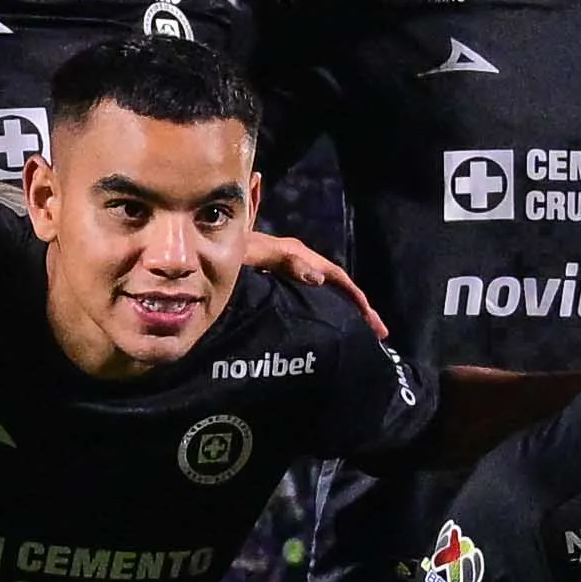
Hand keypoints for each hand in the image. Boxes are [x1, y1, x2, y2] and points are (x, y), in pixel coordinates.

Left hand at [237, 229, 383, 337]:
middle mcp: (297, 262)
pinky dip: (324, 310)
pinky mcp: (276, 280)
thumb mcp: (254, 252)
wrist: (202, 247)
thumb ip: (284, 261)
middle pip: (336, 285)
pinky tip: (324, 326)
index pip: (336, 277)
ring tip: (360, 334)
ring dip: (344, 310)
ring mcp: (287, 271)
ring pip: (325, 292)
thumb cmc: (228, 250)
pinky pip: (308, 296)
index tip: (372, 320)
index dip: (356, 297)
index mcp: (296, 254)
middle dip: (359, 307)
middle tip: (379, 334)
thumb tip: (319, 278)